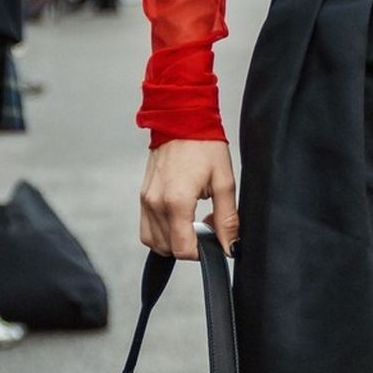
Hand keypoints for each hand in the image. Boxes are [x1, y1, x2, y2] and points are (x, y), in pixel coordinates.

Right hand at [140, 139, 238, 261]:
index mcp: (177, 201)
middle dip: (189, 245)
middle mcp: (156, 203)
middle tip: (207, 226)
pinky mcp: (143, 195)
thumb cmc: (204, 145)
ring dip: (174, 241)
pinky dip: (162, 232)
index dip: (201, 253)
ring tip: (192, 223)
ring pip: (154, 242)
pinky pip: (147, 228)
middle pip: (168, 249)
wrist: (182, 119)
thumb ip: (227, 219)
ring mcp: (146, 200)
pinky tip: (179, 218)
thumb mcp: (224, 182)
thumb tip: (230, 246)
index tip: (213, 240)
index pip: (182, 249)